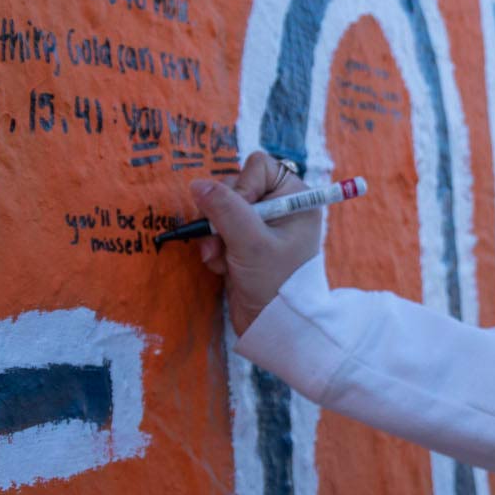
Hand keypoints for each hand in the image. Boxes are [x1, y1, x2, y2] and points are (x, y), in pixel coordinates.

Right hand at [190, 152, 326, 335]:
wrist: (274, 327)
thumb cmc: (275, 284)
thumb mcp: (251, 243)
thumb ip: (225, 210)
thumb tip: (198, 184)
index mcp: (296, 198)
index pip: (258, 167)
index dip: (242, 187)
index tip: (241, 215)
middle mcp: (280, 207)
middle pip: (234, 186)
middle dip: (222, 215)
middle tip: (223, 241)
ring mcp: (260, 226)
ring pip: (220, 209)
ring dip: (214, 235)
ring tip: (220, 259)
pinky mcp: (243, 243)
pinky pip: (217, 230)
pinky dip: (214, 248)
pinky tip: (221, 266)